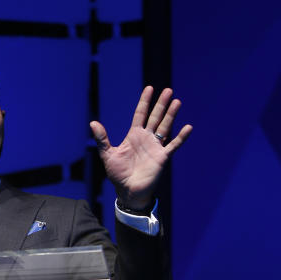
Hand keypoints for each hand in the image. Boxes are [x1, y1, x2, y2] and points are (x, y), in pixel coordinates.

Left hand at [89, 86, 191, 209]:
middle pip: (155, 117)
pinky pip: (173, 145)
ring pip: (165, 127)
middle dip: (161, 104)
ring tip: (177, 101)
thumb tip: (93, 123)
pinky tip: (188, 127)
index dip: (145, 102)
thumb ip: (102, 139)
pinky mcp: (162, 157)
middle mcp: (146, 138)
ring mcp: (155, 147)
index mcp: (134, 135)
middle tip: (168, 90)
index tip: (149, 88)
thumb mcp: (108, 155)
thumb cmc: (117, 174)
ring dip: (171, 115)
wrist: (128, 191)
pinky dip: (181, 137)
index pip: (140, 114)